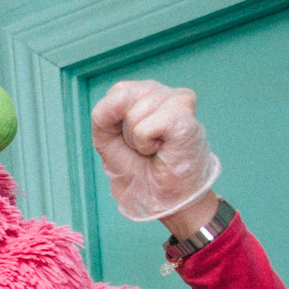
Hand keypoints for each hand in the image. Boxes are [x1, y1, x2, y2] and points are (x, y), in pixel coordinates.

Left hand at [91, 79, 219, 223]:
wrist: (159, 196)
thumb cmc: (138, 168)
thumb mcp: (106, 139)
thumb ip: (103, 114)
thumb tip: (123, 97)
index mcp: (145, 93)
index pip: (116, 92)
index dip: (113, 121)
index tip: (128, 139)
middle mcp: (163, 92)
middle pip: (123, 99)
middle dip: (124, 130)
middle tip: (143, 146)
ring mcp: (178, 101)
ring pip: (134, 113)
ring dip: (136, 140)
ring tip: (153, 149)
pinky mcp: (185, 117)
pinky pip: (144, 128)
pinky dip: (145, 145)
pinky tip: (162, 149)